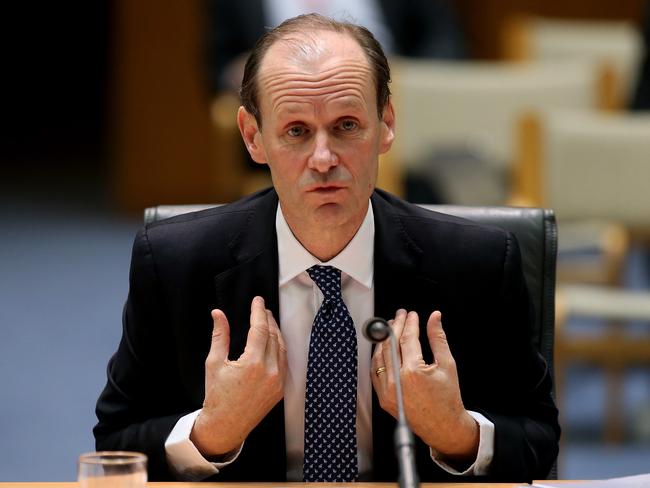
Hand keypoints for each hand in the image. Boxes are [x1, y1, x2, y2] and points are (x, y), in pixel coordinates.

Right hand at [190, 296, 286, 455]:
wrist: (226, 425)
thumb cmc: (217, 395)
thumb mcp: (214, 363)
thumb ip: (219, 335)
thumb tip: (218, 313)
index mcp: (252, 363)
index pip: (260, 329)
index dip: (259, 312)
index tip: (257, 300)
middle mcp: (270, 371)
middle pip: (273, 336)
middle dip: (268, 319)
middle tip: (262, 308)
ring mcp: (278, 381)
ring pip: (281, 348)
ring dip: (275, 332)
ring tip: (267, 321)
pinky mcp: (281, 389)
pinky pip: (283, 362)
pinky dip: (279, 348)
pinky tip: (273, 341)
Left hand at [371, 309, 478, 460]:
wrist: (443, 426)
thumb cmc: (448, 398)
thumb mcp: (448, 364)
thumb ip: (438, 338)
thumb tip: (434, 317)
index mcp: (414, 372)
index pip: (407, 339)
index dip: (410, 323)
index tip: (412, 315)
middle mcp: (397, 382)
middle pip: (391, 344)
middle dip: (395, 326)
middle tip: (400, 315)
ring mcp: (387, 391)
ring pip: (380, 357)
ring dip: (384, 339)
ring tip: (391, 327)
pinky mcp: (383, 398)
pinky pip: (375, 372)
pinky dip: (379, 357)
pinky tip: (384, 347)